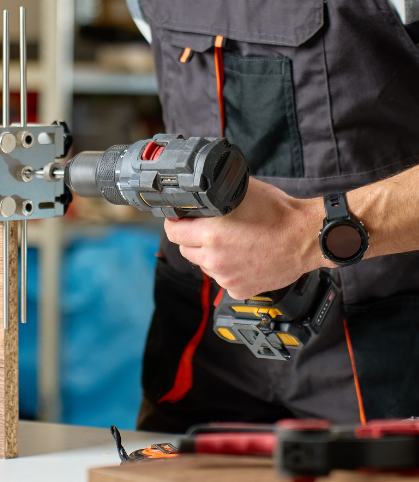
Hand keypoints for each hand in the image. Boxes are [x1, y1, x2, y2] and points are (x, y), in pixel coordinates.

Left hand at [164, 178, 329, 298]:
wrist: (307, 238)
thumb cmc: (278, 213)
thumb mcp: (241, 192)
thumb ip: (214, 195)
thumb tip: (197, 193)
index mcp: (211, 234)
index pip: (173, 232)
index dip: (175, 223)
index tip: (179, 219)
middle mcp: (214, 259)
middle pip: (186, 250)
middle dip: (192, 239)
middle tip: (209, 230)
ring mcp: (226, 277)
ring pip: (204, 265)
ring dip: (210, 255)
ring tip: (232, 244)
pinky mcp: (238, 290)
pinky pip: (223, 279)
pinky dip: (228, 270)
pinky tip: (244, 258)